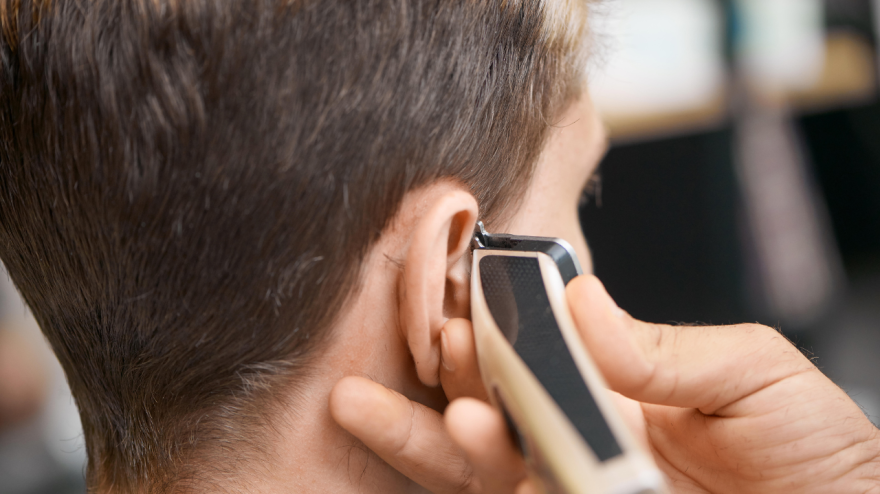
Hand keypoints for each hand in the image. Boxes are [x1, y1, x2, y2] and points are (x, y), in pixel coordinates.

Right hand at [331, 276, 879, 492]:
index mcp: (621, 388)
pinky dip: (484, 476)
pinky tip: (457, 448)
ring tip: (399, 407)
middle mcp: (589, 436)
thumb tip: (585, 300)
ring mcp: (580, 483)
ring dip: (437, 437)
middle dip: (441, 382)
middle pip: (494, 408)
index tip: (452, 310)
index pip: (539, 354)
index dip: (490, 333)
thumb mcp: (753, 373)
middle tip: (405, 352)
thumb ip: (667, 347)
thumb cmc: (818, 448)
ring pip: (488, 463)